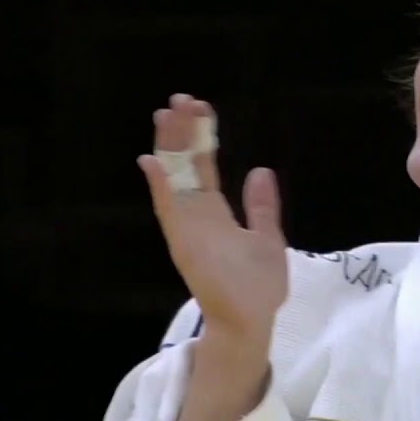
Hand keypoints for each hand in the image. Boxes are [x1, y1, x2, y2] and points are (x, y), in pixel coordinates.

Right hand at [138, 94, 287, 343]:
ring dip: (169, 148)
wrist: (250, 321)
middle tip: (178, 99)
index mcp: (216, 214)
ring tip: (165, 115)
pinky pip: (169, 209)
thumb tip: (261, 169)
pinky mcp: (184, 242)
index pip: (205, 167)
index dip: (202, 138)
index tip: (200, 108)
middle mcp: (197, 216)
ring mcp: (188, 228)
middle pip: (185, 166)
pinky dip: (161, 186)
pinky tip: (152, 160)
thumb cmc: (259, 287)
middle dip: (181, 133)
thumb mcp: (267, 238)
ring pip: (174, 180)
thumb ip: (262, 207)